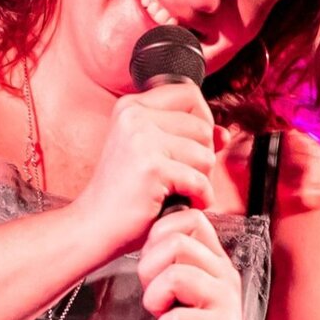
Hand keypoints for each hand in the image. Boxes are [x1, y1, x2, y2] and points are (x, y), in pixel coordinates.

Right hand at [72, 83, 228, 254]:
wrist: (95, 225)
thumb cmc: (124, 193)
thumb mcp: (153, 154)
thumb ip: (188, 137)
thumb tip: (223, 133)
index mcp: (131, 106)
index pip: (189, 94)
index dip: (202, 120)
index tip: (191, 145)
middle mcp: (134, 116)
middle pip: (202, 126)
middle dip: (202, 156)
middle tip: (181, 177)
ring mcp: (141, 139)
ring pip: (205, 153)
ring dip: (201, 179)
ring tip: (178, 190)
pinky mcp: (151, 167)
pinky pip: (200, 180)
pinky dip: (200, 198)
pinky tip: (182, 203)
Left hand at [138, 208, 251, 319]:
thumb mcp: (179, 287)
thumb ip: (171, 259)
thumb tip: (150, 238)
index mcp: (214, 259)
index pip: (191, 219)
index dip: (160, 234)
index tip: (153, 258)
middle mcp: (225, 274)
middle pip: (177, 243)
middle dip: (150, 268)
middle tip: (155, 292)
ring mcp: (227, 301)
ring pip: (176, 276)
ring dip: (156, 298)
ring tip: (162, 313)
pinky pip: (178, 318)